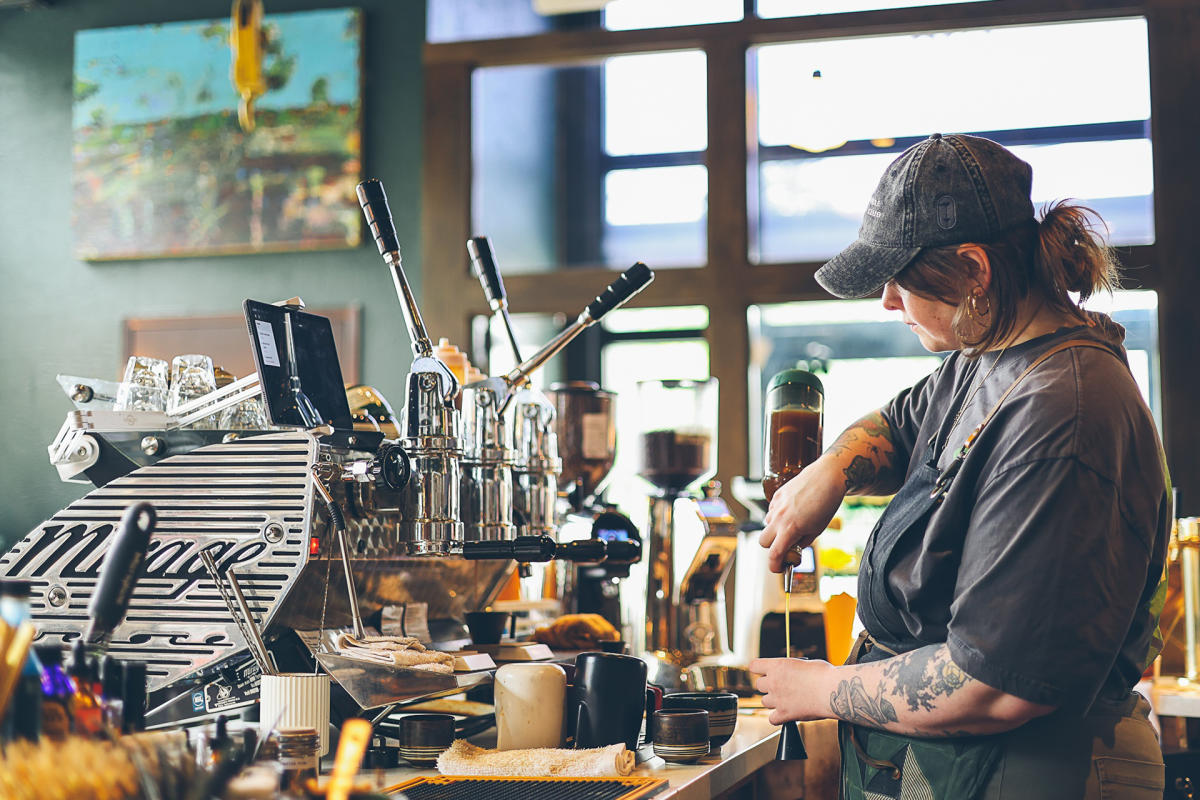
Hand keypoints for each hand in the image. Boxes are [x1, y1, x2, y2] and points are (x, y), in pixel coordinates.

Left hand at [749, 657, 832, 724]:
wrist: (833, 689)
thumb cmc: (824, 674)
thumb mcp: (804, 663)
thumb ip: (792, 668)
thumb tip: (792, 673)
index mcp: (777, 666)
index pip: (754, 666)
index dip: (759, 669)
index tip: (764, 671)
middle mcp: (773, 682)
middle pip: (759, 685)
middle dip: (768, 686)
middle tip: (781, 687)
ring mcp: (777, 699)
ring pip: (764, 702)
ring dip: (773, 701)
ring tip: (787, 700)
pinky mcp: (785, 714)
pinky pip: (772, 719)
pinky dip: (777, 719)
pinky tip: (785, 715)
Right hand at [758, 457, 845, 572]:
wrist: (827, 477)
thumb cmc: (826, 504)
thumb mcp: (817, 529)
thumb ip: (802, 541)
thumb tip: (793, 549)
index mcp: (790, 529)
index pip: (774, 554)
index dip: (775, 566)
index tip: (779, 569)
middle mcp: (779, 517)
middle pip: (763, 541)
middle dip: (771, 547)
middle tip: (785, 546)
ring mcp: (776, 505)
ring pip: (767, 524)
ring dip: (775, 530)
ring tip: (793, 524)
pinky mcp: (776, 495)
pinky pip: (771, 511)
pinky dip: (778, 516)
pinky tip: (793, 511)